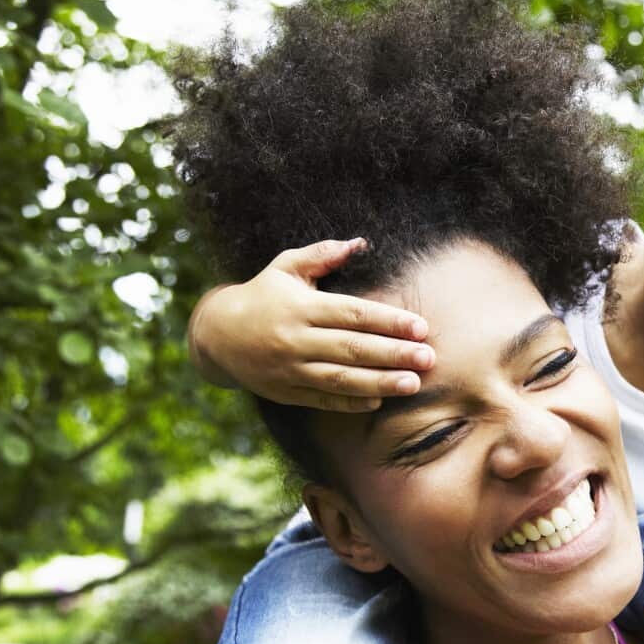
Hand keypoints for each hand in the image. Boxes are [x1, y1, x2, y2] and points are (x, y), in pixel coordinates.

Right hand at [189, 238, 434, 411]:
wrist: (216, 335)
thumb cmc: (262, 294)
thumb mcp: (285, 267)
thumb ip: (321, 255)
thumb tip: (358, 242)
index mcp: (301, 307)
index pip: (353, 314)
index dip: (389, 321)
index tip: (420, 326)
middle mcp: (296, 340)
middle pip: (353, 348)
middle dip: (394, 354)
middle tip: (428, 358)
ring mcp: (290, 369)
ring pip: (341, 378)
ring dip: (380, 382)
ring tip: (413, 383)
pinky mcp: (286, 392)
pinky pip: (323, 400)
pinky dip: (351, 402)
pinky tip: (379, 399)